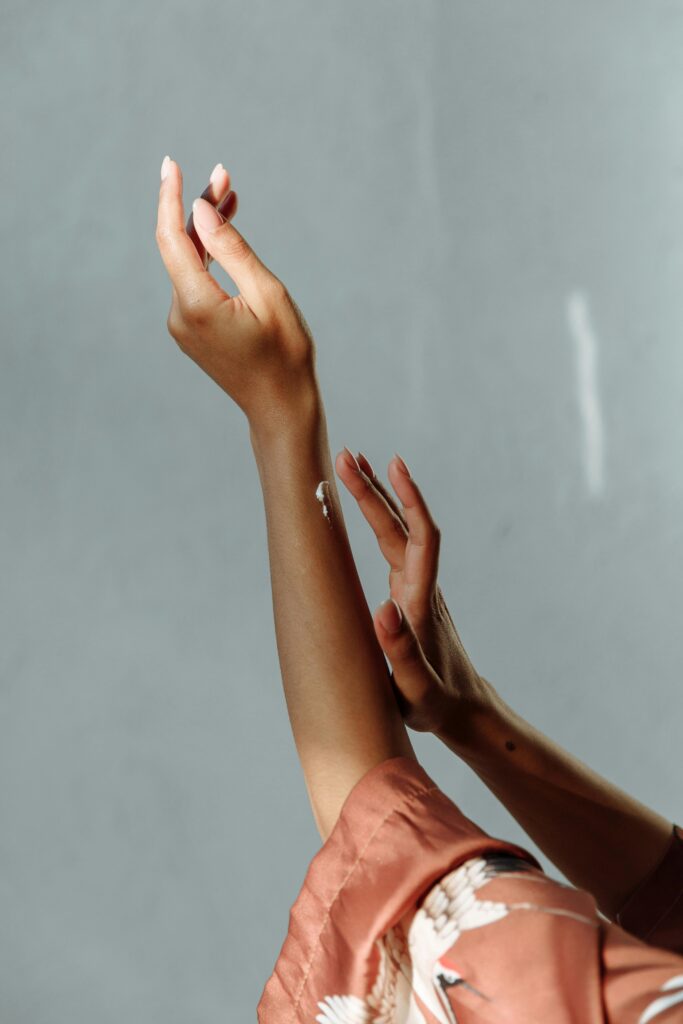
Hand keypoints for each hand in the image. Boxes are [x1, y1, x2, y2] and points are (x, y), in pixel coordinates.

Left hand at [156, 157, 316, 428]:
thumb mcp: (268, 294)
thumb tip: (199, 210)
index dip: (170, 198)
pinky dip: (207, 258)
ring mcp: (182, 325)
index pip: (173, 238)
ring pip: (187, 264)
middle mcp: (179, 315)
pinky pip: (193, 283)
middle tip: (224, 176)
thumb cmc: (285, 354)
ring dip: (205, 232)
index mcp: (196, 305)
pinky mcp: (191, 330)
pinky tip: (222, 237)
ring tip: (230, 196)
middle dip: (198, 209)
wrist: (281, 407)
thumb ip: (232, 249)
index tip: (171, 164)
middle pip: (180, 247)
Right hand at [335, 449, 493, 735]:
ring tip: (353, 465)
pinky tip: (366, 511)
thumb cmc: (436, 703)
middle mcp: (421, 586)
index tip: (392, 466)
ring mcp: (415, 587)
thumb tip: (383, 610)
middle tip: (347, 455)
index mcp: (421, 601)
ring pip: (396, 532)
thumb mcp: (415, 687)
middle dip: (375, 489)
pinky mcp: (408, 594)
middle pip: (401, 526)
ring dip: (376, 498)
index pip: (421, 538)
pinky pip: (393, 546)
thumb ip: (401, 652)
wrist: (462, 709)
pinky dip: (378, 520)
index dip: (409, 500)